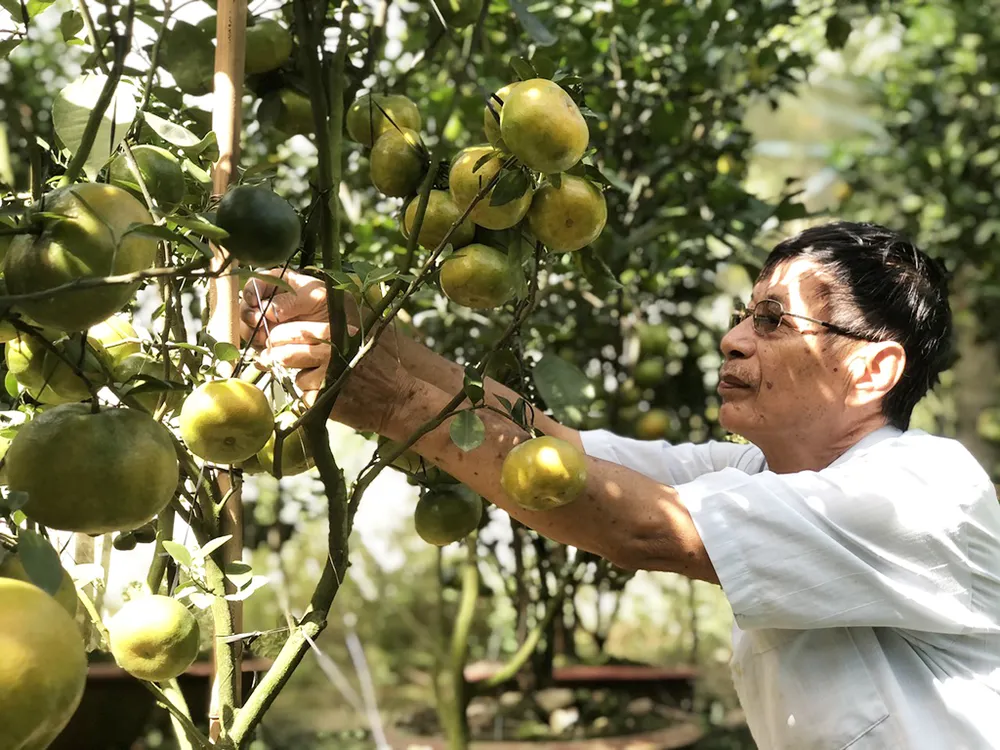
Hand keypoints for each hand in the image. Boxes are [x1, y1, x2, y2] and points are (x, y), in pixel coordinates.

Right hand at [239, 269, 330, 348]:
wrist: (344, 328)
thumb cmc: (331, 305)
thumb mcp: (316, 297)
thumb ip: (292, 300)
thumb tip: (268, 310)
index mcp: (278, 285)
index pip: (254, 284)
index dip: (250, 293)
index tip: (253, 302)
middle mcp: (269, 304)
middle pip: (246, 309)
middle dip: (249, 317)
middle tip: (258, 323)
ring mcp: (269, 326)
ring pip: (249, 330)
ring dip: (253, 335)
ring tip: (265, 338)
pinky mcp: (273, 345)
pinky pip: (259, 350)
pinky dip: (261, 353)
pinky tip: (268, 353)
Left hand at [259, 318, 413, 430]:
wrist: (397, 398)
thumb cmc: (376, 366)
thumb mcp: (356, 339)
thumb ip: (326, 334)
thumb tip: (289, 333)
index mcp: (334, 333)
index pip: (289, 331)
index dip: (279, 337)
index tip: (279, 342)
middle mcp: (327, 353)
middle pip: (283, 353)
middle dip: (279, 358)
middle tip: (286, 362)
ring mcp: (323, 378)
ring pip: (292, 376)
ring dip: (301, 378)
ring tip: (323, 380)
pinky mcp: (321, 400)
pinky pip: (302, 396)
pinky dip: (311, 396)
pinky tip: (329, 394)